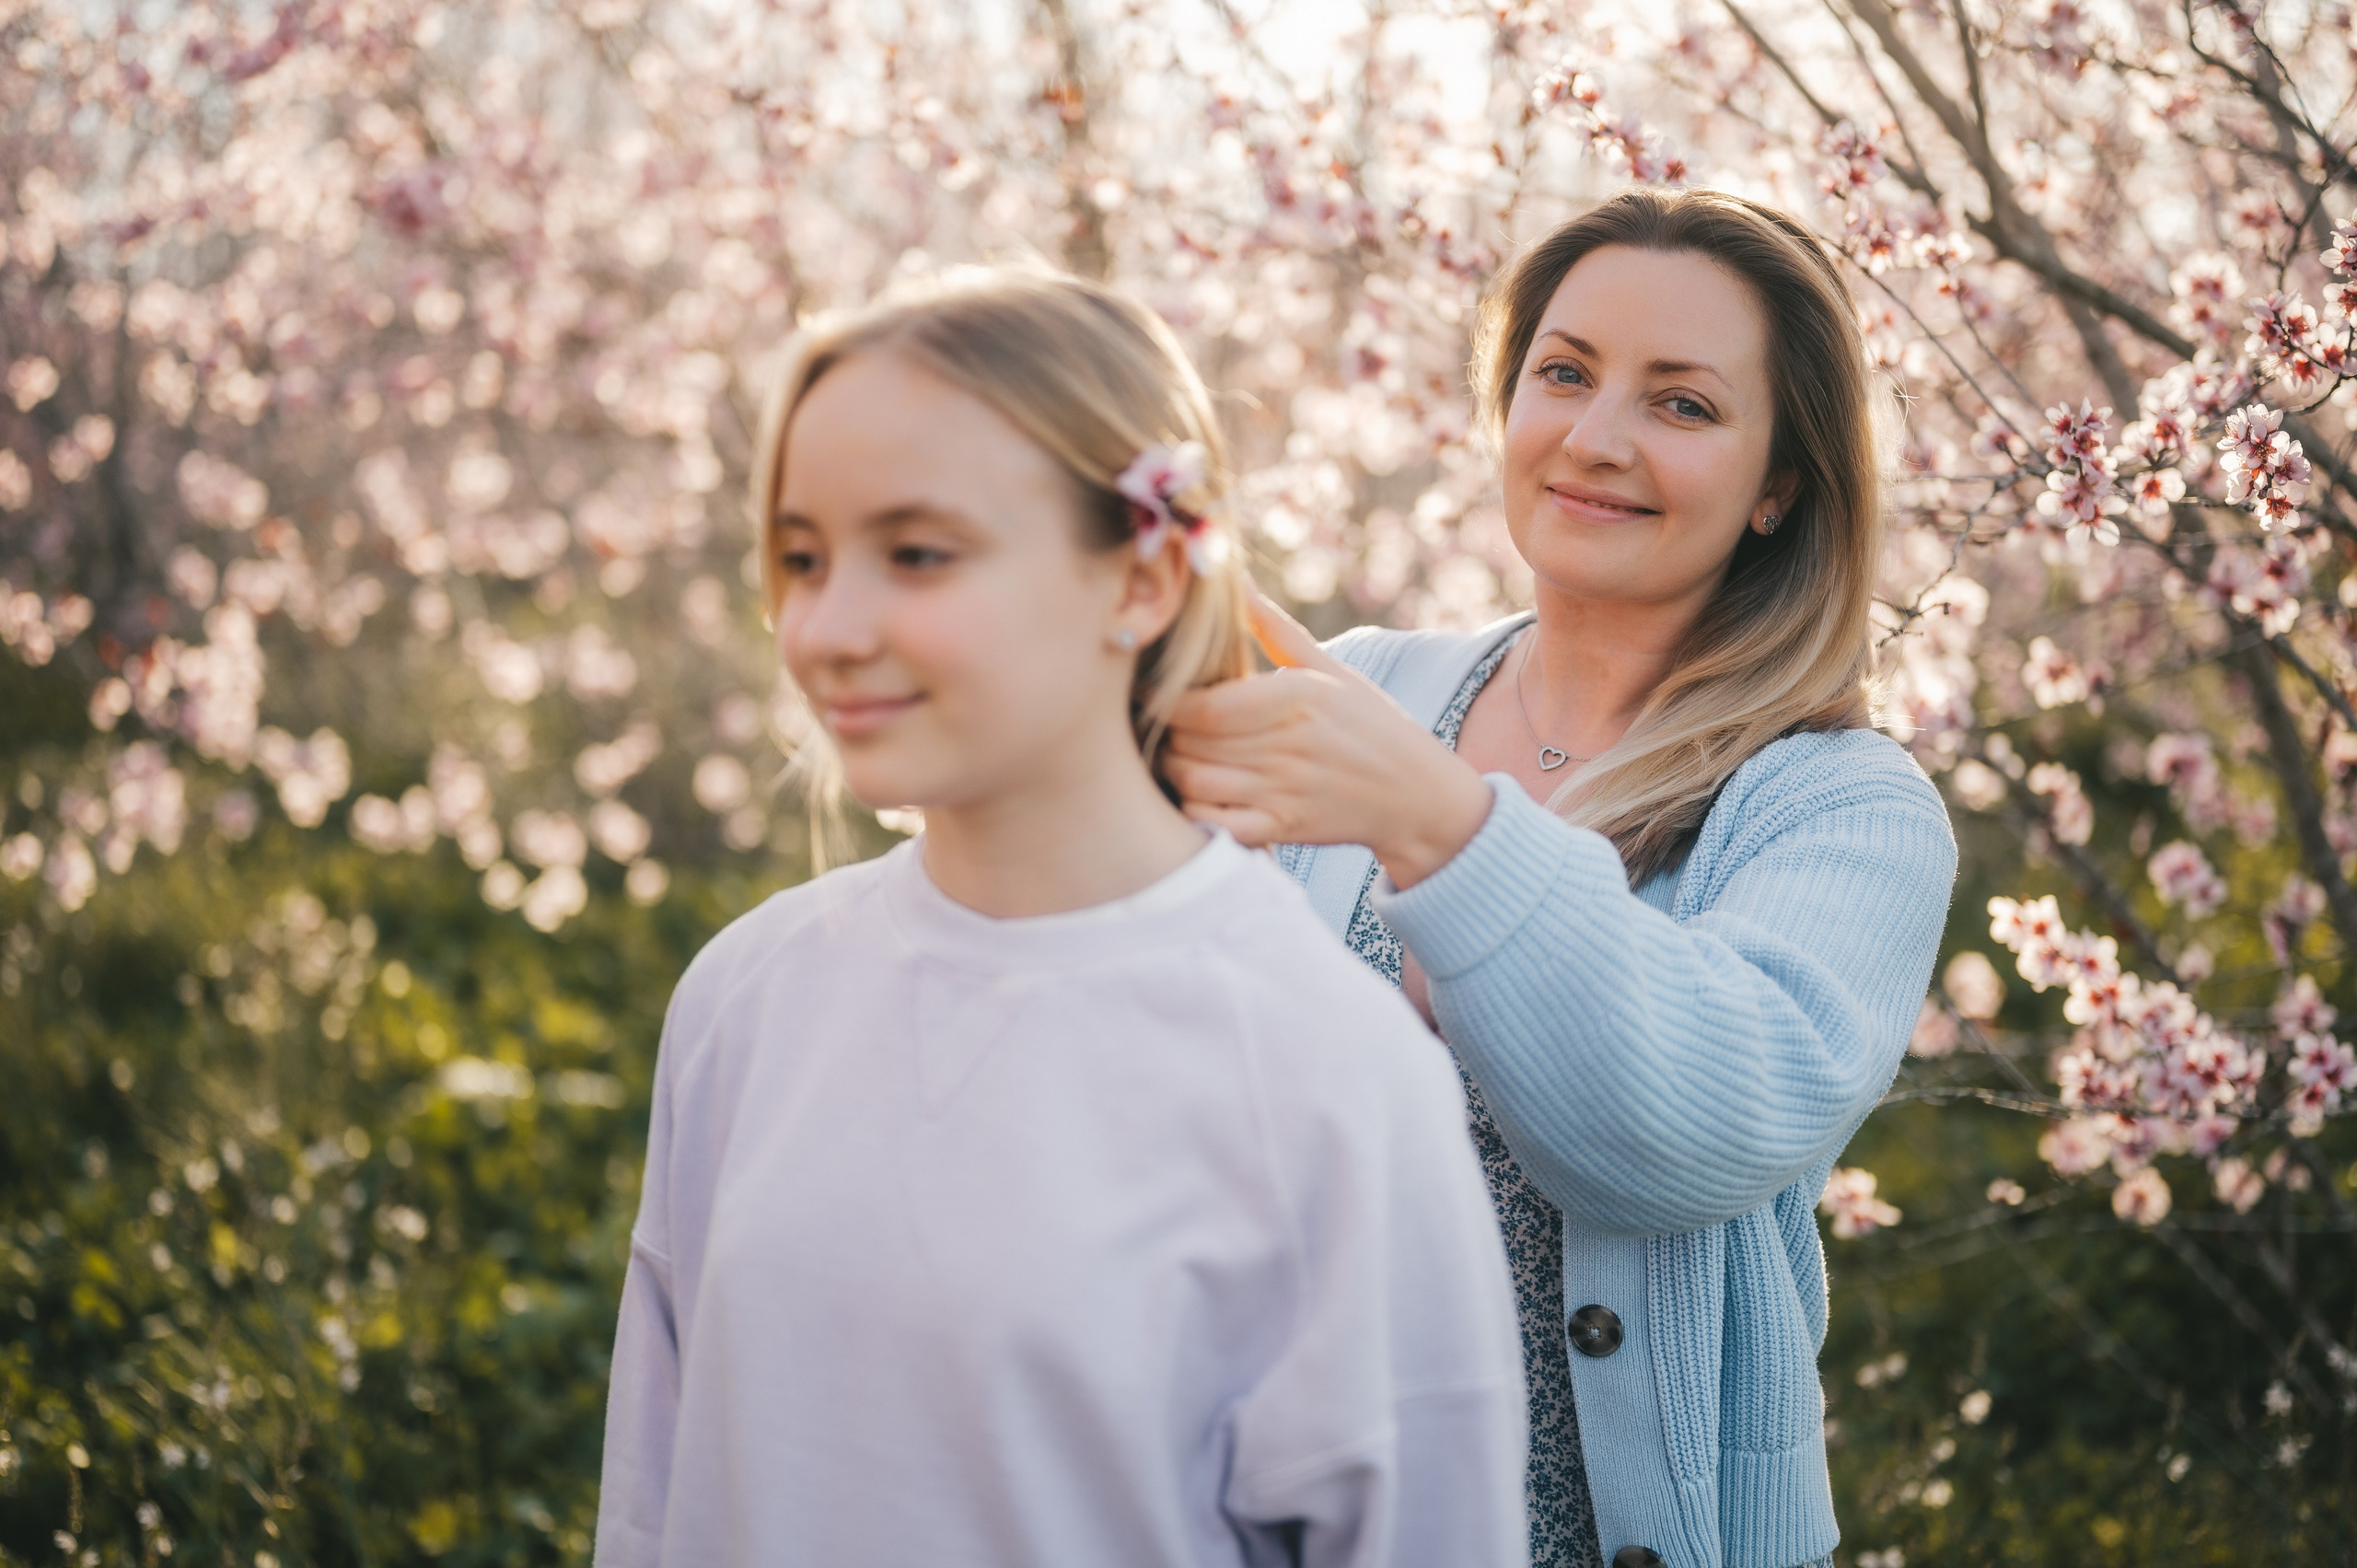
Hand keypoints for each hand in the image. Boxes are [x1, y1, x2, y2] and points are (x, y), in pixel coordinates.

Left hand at [1163, 592, 1493, 888]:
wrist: (1417, 795)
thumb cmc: (1370, 723)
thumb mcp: (1331, 669)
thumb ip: (1274, 627)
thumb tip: (1234, 581)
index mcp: (1297, 699)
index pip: (1205, 706)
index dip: (1166, 702)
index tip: (1154, 692)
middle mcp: (1289, 746)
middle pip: (1192, 743)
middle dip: (1166, 733)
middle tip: (1162, 724)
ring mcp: (1285, 792)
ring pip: (1195, 783)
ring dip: (1174, 770)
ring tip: (1178, 755)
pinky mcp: (1284, 829)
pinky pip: (1217, 827)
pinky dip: (1196, 814)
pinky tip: (1199, 796)